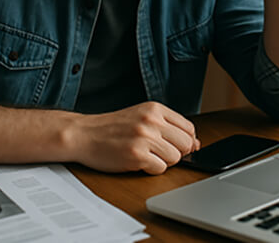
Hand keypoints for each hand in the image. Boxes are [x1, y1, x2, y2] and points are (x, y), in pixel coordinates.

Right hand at [67, 101, 200, 174]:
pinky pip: (160, 169)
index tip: (176, 146)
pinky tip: (137, 161)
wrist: (83, 134)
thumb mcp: (141, 116)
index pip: (189, 128)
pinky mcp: (136, 155)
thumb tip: (195, 143)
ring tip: (145, 155)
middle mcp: (151, 121)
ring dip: (163, 162)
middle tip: (158, 152)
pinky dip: (151, 169)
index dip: (186, 141)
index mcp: (155, 109)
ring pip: (175, 158)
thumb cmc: (111, 128)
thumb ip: (167, 126)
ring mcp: (144, 138)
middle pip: (186, 144)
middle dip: (176, 153)